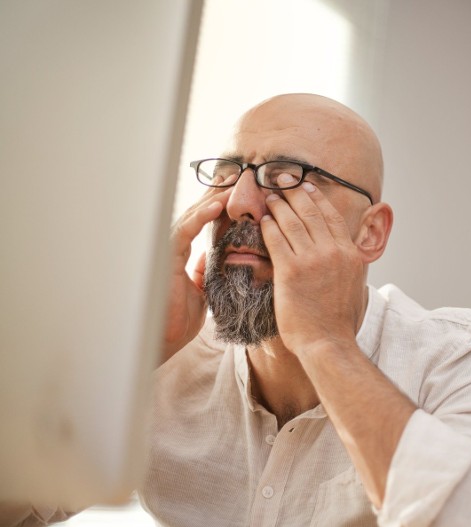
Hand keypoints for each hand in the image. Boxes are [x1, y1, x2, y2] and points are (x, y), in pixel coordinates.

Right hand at [160, 184, 232, 363]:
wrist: (165, 339)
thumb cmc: (178, 318)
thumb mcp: (199, 290)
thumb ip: (202, 270)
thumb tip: (208, 256)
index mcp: (182, 253)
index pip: (200, 222)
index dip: (217, 204)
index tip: (236, 190)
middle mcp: (173, 247)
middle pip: (196, 213)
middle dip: (216, 193)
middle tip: (237, 176)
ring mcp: (168, 250)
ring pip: (190, 216)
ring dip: (212, 198)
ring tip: (231, 184)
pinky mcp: (165, 257)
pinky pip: (184, 230)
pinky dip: (200, 216)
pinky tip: (217, 205)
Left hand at [260, 182, 365, 355]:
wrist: (328, 342)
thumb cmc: (338, 321)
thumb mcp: (354, 285)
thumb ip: (347, 264)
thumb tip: (344, 254)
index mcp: (349, 254)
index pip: (332, 217)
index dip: (317, 198)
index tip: (307, 186)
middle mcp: (333, 252)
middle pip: (311, 213)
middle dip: (294, 192)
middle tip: (282, 179)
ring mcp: (312, 260)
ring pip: (292, 222)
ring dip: (279, 205)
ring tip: (269, 196)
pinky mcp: (291, 271)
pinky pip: (276, 240)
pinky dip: (269, 227)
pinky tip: (262, 220)